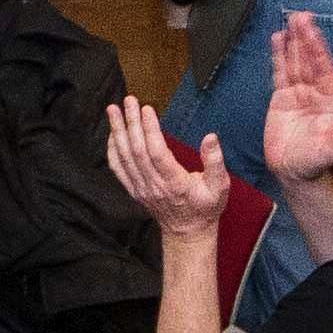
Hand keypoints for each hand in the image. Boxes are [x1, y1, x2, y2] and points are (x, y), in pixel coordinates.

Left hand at [103, 95, 231, 239]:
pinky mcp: (134, 189)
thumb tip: (211, 138)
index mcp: (174, 183)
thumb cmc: (205, 207)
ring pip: (124, 157)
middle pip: (137, 150)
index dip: (149, 130)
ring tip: (113, 110)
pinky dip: (112, 149)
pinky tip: (113, 133)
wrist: (188, 231)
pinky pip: (118, 168)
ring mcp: (141, 188)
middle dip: (131, 122)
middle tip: (129, 101)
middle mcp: (153, 185)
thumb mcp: (220, 186)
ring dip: (118, 131)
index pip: (156, 152)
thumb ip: (216, 162)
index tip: (147, 109)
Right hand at [262, 11, 332, 189]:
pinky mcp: (282, 99)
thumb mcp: (332, 150)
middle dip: (306, 38)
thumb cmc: (316, 163)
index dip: (318, 49)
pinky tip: (278, 40)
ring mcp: (299, 94)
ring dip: (294, 42)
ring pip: (296, 62)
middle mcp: (316, 94)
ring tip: (290, 21)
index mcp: (330, 102)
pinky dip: (280, 56)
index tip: (313, 31)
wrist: (293, 172)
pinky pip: (281, 73)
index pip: (324, 69)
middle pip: (310, 60)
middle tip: (301, 16)